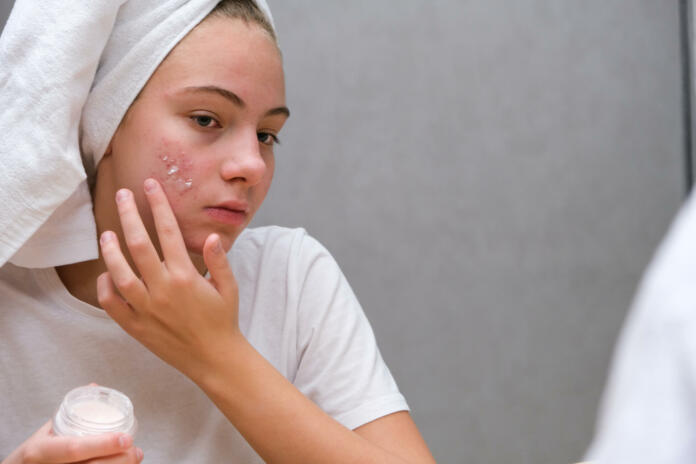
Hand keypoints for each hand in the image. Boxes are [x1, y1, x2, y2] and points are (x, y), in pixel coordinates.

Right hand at [2, 421, 141, 463]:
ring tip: (134, 457)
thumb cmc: (34, 454)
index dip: (103, 444)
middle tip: (136, 451)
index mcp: (40, 451)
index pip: (74, 448)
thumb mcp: (45, 432)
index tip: (126, 438)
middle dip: (119, 460)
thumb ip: (71, 412)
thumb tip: (95, 388)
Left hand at [96, 178, 241, 379]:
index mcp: (186, 276)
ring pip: (119, 273)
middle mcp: (163, 289)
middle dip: (129, 215)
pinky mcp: (136, 327)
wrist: (215, 359)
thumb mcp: (228, 288)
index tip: (151, 186)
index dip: (158, 205)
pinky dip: (106, 287)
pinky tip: (107, 274)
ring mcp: (146, 309)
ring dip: (110, 250)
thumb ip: (219, 260)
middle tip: (122, 195)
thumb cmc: (223, 321)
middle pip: (138, 245)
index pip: (169, 232)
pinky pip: (112, 304)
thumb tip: (211, 235)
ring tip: (106, 233)